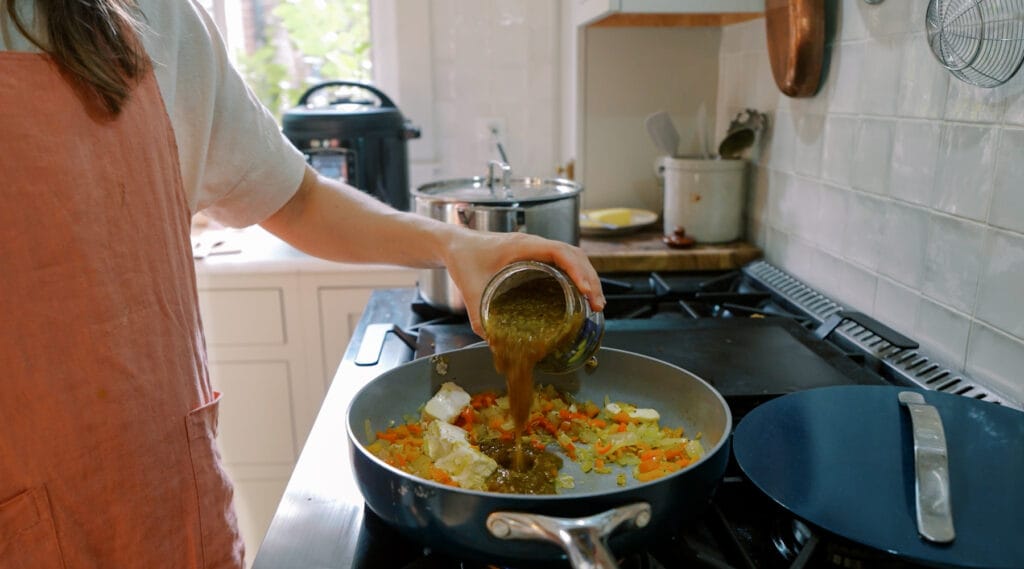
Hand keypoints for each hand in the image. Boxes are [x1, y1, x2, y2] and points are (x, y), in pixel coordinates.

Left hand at [441, 230, 605, 337]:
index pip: (561, 252)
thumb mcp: (471, 290)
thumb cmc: (463, 259)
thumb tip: (497, 347)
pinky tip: (581, 294)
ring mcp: (536, 248)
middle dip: (590, 279)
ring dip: (588, 277)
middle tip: (597, 306)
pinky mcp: (535, 255)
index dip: (578, 270)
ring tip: (596, 303)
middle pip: (575, 255)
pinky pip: (564, 261)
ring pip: (573, 257)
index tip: (587, 292)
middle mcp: (534, 244)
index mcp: (522, 246)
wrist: (454, 245)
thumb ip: (480, 318)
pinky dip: (577, 275)